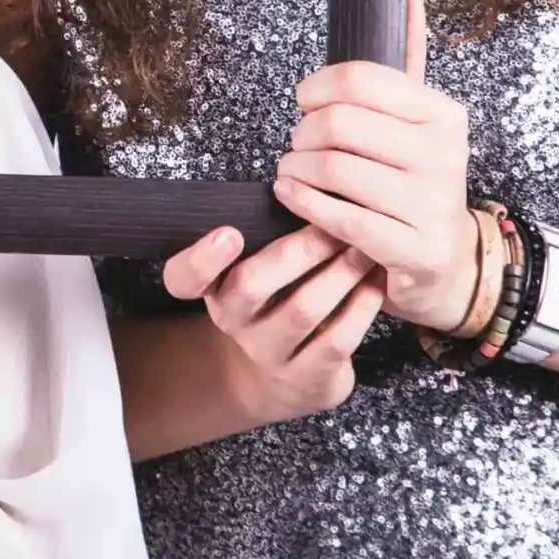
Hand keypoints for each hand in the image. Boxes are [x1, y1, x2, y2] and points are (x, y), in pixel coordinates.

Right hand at [159, 221, 386, 424]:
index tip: (229, 233)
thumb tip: (304, 181)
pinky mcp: (307, 377)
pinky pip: (336, 340)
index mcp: (213, 288)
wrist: (287, 375)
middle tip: (334, 225)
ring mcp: (268, 353)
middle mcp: (233, 321)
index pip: (183, 278)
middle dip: (298, 250)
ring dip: (339, 273)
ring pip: (303, 310)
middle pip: (251, 286)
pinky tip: (376, 283)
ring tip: (365, 248)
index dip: (201, 258)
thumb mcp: (257, 270)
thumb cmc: (278, 301)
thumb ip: (266, 236)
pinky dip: (361, 307)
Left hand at [273, 0, 478, 329]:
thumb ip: (406, 56)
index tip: (305, 101)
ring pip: (332, 169)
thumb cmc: (415, 179)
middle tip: (297, 142)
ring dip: (295, 168)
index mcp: (443, 113)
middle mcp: (444, 155)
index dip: (316, 88)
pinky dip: (301, 201)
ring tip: (292, 170)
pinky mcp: (412, 249)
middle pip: (339, 124)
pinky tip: (290, 194)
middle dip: (301, 133)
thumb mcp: (416, 118)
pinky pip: (337, 217)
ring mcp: (431, 204)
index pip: (360, 79)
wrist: (446, 260)